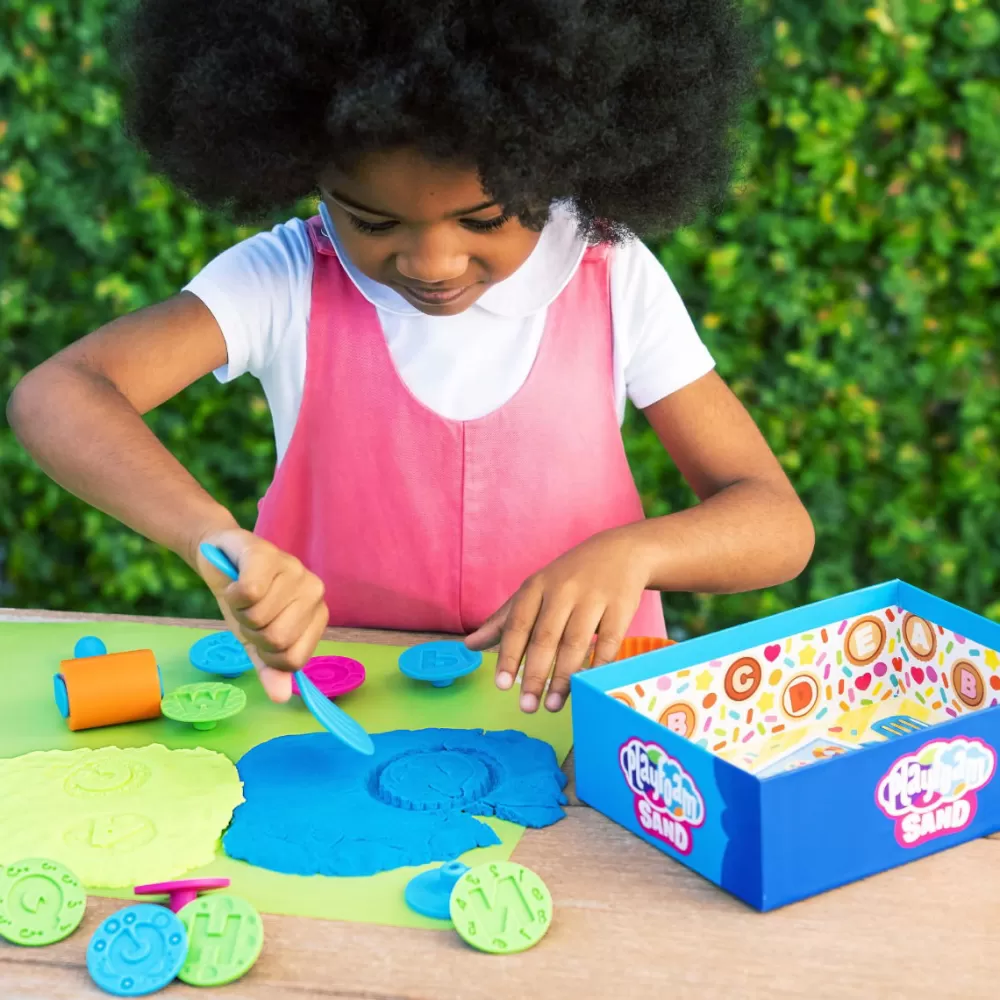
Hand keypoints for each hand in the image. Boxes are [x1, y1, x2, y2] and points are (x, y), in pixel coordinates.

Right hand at [194, 527, 328, 702]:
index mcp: (317, 615)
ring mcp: (294, 570)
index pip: (294, 660)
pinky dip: (231, 594)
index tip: (260, 634)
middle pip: (276, 640)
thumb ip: (271, 667)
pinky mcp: (268, 555)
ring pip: (260, 617)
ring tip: (243, 595)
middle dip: (251, 632)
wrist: (220, 557)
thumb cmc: (247, 602)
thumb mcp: (257, 640)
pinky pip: (247, 593)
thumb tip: (280, 697)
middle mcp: (314, 591)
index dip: (267, 656)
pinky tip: (235, 582)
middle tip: (249, 611)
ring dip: (239, 612)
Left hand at [465, 528, 652, 712]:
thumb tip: (470, 645)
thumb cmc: (569, 577)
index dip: (509, 655)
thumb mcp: (535, 591)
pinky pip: (608, 642)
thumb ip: (504, 620)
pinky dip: (597, 667)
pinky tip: (587, 688)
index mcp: (537, 587)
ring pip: (575, 643)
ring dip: (564, 678)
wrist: (620, 551)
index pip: (518, 624)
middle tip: (527, 706)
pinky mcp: (621, 607)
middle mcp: (563, 590)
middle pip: (546, 637)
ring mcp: (594, 598)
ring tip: (552, 705)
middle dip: (535, 674)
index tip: (502, 685)